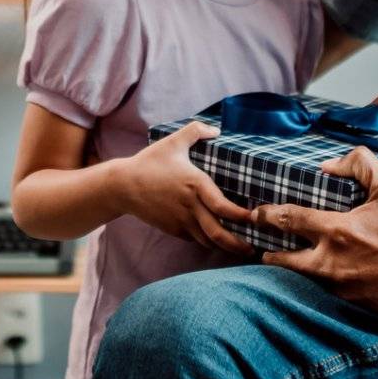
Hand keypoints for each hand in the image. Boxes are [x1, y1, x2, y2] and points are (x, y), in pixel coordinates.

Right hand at [113, 122, 255, 254]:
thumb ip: (195, 131)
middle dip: (237, 244)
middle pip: (218, 233)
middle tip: (253, 249)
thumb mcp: (173, 141)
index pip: (222, 207)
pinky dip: (206, 240)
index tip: (254, 218)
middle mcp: (190, 206)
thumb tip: (216, 129)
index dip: (241, 216)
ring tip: (240, 247)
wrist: (122, 186)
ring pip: (207, 240)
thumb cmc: (149, 163)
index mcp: (195, 185)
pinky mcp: (172, 229)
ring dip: (223, 245)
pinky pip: (194, 238)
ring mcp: (180, 220)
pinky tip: (215, 237)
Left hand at [256, 145, 377, 321]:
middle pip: (283, 260)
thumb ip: (360, 164)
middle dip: (267, 252)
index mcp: (339, 232)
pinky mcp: (356, 306)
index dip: (268, 215)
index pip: (290, 220)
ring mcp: (344, 289)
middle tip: (258, 245)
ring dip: (291, 271)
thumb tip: (328, 165)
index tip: (257, 213)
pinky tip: (320, 277)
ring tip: (283, 261)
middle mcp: (334, 264)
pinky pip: (328, 295)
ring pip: (303, 280)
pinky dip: (319, 284)